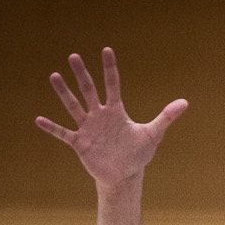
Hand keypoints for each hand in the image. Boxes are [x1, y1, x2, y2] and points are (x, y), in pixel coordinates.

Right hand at [35, 49, 186, 188]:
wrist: (124, 174)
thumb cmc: (138, 154)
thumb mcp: (153, 134)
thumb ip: (166, 117)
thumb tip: (185, 102)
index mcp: (116, 111)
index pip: (112, 84)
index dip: (110, 68)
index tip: (107, 49)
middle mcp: (99, 115)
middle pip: (89, 90)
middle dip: (82, 74)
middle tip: (74, 56)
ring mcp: (88, 128)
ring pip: (74, 106)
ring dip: (64, 93)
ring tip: (54, 76)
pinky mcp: (80, 143)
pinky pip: (64, 133)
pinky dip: (52, 128)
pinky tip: (39, 120)